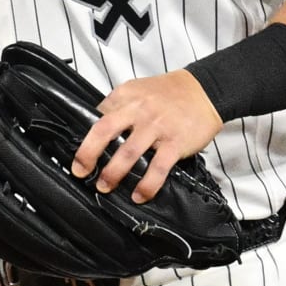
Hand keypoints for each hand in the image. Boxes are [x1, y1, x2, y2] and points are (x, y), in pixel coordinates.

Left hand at [71, 70, 224, 202]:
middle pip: (105, 131)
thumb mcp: (139, 89)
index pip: (98, 116)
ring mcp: (157, 127)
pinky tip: (139, 196)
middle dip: (88, 154)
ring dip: (113, 173)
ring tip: (104, 187)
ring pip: (129, 153)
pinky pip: (157, 168)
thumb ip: (119, 105)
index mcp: (126, 96)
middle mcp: (139, 110)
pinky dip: (147, 185)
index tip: (79, 155)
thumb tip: (96, 123)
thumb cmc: (170, 93)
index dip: (86, 137)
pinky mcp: (175, 143)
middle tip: (81, 172)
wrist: (206, 90)